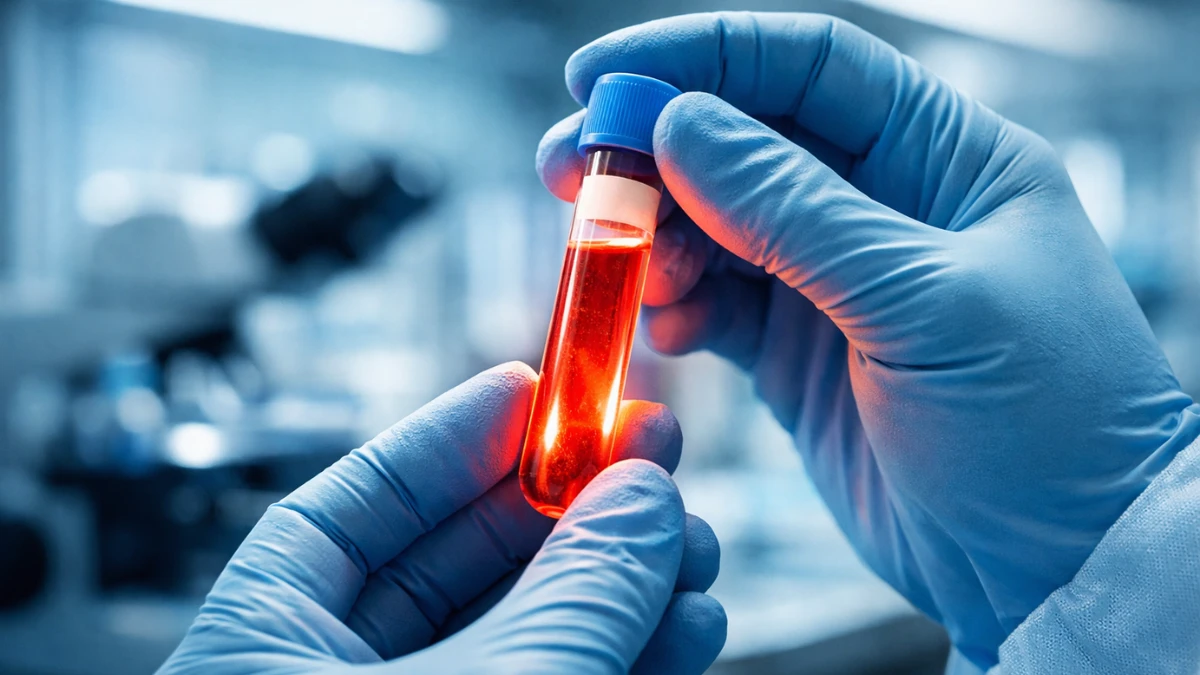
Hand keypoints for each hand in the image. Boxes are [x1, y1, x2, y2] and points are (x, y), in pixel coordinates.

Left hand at [158, 363, 725, 674]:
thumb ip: (565, 594)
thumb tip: (640, 496)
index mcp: (257, 647)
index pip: (349, 509)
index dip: (445, 440)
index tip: (530, 384)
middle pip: (455, 565)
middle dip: (566, 509)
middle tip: (648, 453)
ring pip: (521, 634)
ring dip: (616, 586)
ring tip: (690, 544)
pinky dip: (622, 657)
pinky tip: (686, 623)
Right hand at [537, 12, 1199, 667]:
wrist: (1063, 568)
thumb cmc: (1044, 425)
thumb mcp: (924, 305)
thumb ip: (794, 214)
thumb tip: (680, 125)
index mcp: (946, 158)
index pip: (809, 68)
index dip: (701, 56)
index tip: (599, 76)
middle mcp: (886, 207)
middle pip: (744, 141)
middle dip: (652, 149)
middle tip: (567, 170)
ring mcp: (837, 282)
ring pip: (716, 225)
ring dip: (656, 238)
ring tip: (627, 272)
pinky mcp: (800, 354)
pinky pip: (715, 305)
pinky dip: (679, 309)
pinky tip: (674, 331)